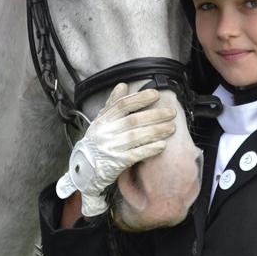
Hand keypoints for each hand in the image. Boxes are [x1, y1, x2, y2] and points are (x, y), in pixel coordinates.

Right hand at [55, 84, 176, 217]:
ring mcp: (111, 148)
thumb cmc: (96, 143)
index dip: (140, 98)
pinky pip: (136, 154)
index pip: (122, 105)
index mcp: (102, 121)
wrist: (84, 170)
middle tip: (171, 112)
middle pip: (133, 120)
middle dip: (155, 115)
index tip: (155, 94)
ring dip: (156, 131)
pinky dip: (150, 149)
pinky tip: (162, 145)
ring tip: (171, 127)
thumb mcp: (100, 122)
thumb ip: (112, 104)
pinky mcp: (117, 163)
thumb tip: (123, 86)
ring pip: (136, 136)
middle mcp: (106, 133)